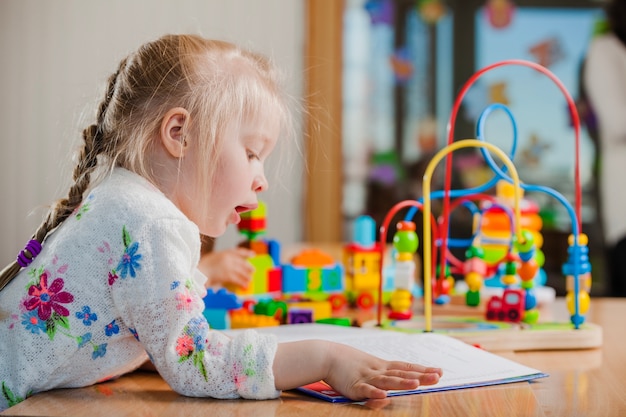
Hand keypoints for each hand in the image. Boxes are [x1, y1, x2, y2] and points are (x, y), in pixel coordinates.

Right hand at [198, 247, 254, 288]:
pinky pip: (237, 279)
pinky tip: (245, 286)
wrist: (197, 272)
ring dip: (246, 276)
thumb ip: (223, 259)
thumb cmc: (202, 267)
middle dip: (248, 267)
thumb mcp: (213, 258)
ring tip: (249, 280)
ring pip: (241, 271)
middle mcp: (227, 258)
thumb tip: (232, 265)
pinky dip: (242, 283)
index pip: (238, 251)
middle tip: (253, 270)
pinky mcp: (227, 275)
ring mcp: (228, 266)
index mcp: (224, 253)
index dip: (246, 253)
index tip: (253, 254)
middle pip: (241, 263)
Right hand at [273, 340, 441, 400]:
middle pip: (402, 373)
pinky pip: (366, 390)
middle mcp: (377, 370)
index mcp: (382, 366)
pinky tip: (383, 395)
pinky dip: (374, 392)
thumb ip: (380, 378)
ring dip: (402, 382)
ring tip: (416, 384)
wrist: (326, 355)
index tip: (439, 371)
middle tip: (438, 376)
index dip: (422, 369)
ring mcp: (366, 377)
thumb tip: (390, 389)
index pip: (406, 367)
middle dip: (420, 375)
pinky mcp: (354, 385)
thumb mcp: (367, 368)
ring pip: (387, 380)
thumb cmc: (346, 363)